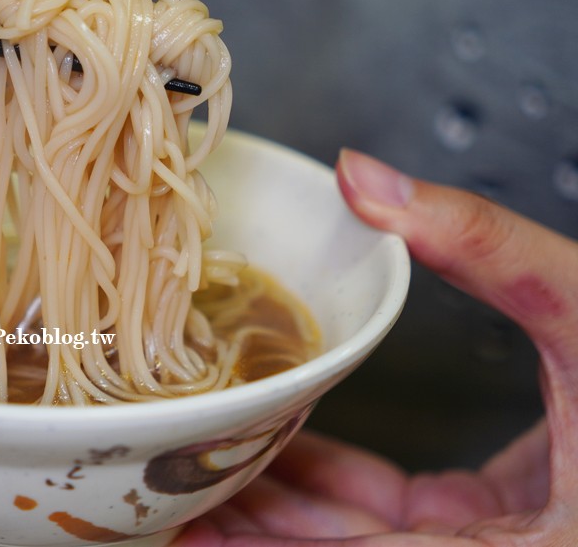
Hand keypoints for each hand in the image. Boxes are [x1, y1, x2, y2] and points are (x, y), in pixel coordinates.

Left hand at [178, 149, 577, 544]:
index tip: (189, 529)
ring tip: (202, 463)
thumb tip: (363, 173)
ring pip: (376, 539)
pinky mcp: (515, 525)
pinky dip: (347, 485)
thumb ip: (483, 243)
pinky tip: (286, 441)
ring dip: (292, 501)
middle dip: (261, 523)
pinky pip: (411, 517)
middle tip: (167, 489)